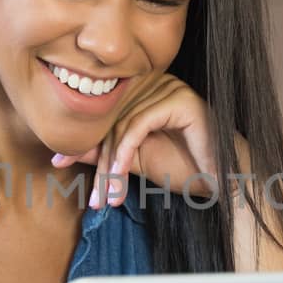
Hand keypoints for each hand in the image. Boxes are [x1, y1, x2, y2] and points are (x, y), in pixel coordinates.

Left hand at [52, 73, 218, 209]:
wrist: (224, 183)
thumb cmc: (185, 170)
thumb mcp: (135, 163)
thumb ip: (104, 152)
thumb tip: (63, 152)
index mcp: (144, 94)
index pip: (104, 114)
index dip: (82, 140)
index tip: (58, 163)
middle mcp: (156, 85)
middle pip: (111, 119)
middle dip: (97, 161)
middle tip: (90, 196)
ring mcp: (170, 88)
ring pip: (122, 125)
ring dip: (112, 166)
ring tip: (108, 197)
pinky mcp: (181, 100)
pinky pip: (140, 125)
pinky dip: (125, 154)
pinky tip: (120, 177)